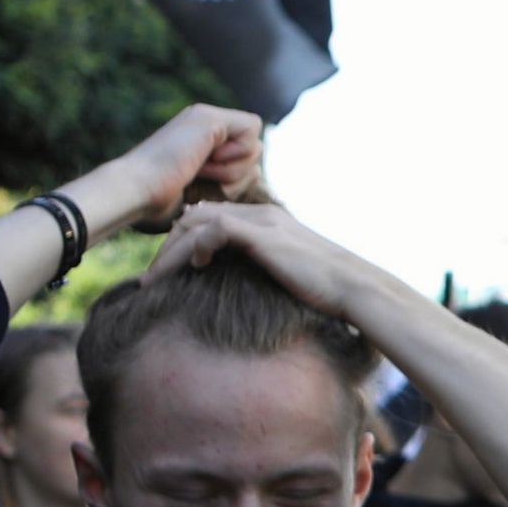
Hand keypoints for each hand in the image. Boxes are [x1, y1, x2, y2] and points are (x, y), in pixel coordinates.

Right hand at [68, 105, 266, 234]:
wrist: (136, 191)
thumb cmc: (160, 203)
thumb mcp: (205, 194)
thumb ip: (230, 181)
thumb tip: (258, 170)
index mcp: (200, 140)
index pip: (245, 156)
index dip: (236, 176)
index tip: (205, 183)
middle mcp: (205, 125)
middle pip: (253, 151)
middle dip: (237, 174)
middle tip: (202, 177)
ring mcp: (206, 118)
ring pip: (254, 144)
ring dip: (233, 169)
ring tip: (199, 170)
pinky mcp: (210, 118)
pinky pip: (252, 131)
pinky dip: (237, 155)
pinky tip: (207, 162)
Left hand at [141, 201, 400, 326]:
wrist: (355, 289)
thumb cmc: (330, 291)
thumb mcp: (294, 277)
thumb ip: (269, 272)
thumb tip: (248, 290)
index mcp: (267, 221)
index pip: (211, 217)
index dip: (184, 240)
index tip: (168, 269)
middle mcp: (261, 214)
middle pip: (195, 215)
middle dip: (168, 245)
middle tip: (152, 276)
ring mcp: (262, 222)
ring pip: (196, 221)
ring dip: (171, 250)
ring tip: (156, 278)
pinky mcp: (262, 236)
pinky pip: (213, 231)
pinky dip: (196, 247)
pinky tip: (196, 266)